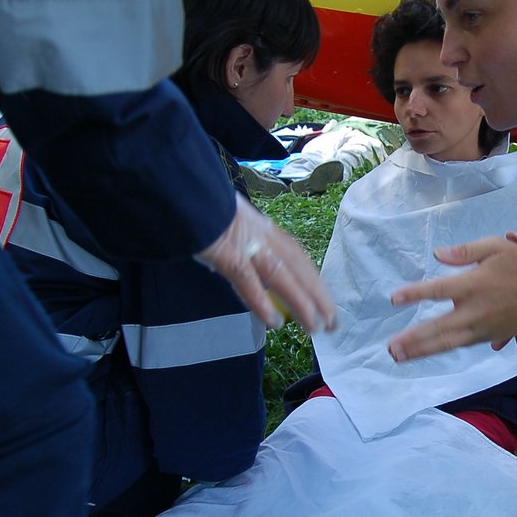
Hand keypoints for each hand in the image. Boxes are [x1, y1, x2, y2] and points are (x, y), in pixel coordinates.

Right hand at [196, 194, 336, 331]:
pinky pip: (247, 279)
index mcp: (264, 228)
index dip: (314, 281)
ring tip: (314, 327)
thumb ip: (244, 244)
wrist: (184, 189)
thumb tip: (252, 272)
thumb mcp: (230, 224)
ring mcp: (245, 242)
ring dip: (301, 302)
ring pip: (282, 274)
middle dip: (318, 296)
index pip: (297, 257)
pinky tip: (273, 322)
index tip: (326, 302)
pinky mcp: (225, 251)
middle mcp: (262, 234)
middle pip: (298, 267)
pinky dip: (262, 301)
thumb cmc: (202, 208)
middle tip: (333, 323)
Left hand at [386, 235, 516, 360]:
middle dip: (412, 339)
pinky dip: (444, 349)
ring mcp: (484, 328)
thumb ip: (464, 251)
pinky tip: (429, 351)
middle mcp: (475, 310)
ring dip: (422, 350)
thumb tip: (437, 254)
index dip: (413, 294)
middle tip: (390, 348)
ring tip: (401, 357)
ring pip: (447, 343)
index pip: (436, 290)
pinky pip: (463, 344)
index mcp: (473, 284)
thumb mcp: (496, 247)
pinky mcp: (493, 336)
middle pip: (437, 328)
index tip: (393, 299)